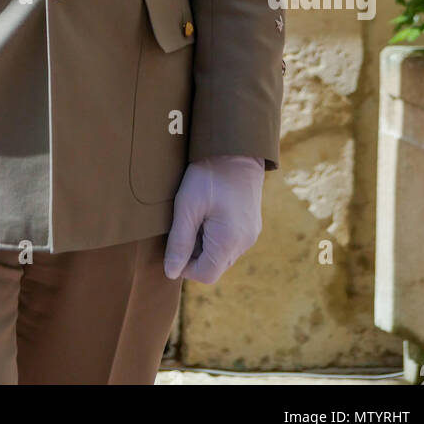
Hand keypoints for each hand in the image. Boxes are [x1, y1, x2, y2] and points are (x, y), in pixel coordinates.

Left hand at [164, 155, 263, 284]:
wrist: (237, 148)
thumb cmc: (210, 176)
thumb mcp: (187, 206)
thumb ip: (179, 242)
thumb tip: (170, 272)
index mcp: (229, 241)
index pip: (205, 275)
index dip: (185, 267)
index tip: (174, 245)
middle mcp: (244, 243)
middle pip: (214, 266)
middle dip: (195, 254)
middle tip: (184, 225)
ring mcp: (251, 234)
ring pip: (222, 254)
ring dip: (205, 244)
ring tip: (197, 215)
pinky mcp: (252, 225)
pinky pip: (231, 242)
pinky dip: (217, 235)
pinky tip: (209, 212)